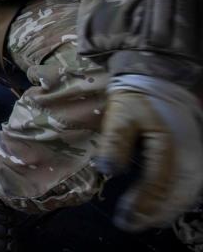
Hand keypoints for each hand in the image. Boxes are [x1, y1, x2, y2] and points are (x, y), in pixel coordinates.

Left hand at [95, 75, 202, 231]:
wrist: (161, 79)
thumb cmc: (137, 97)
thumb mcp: (120, 114)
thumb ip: (115, 142)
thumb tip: (108, 171)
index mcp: (170, 146)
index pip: (158, 184)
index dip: (141, 205)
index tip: (123, 218)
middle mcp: (189, 156)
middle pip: (177, 195)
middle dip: (155, 214)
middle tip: (130, 224)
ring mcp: (196, 157)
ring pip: (187, 194)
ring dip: (167, 211)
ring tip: (143, 220)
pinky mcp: (196, 157)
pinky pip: (191, 186)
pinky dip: (177, 200)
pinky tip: (161, 207)